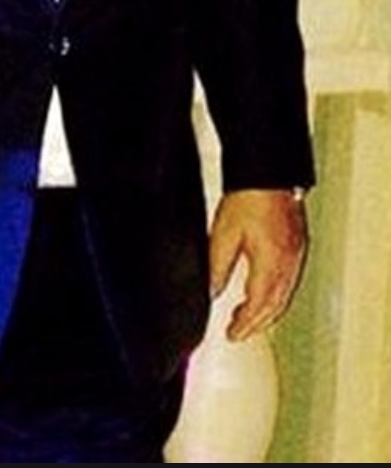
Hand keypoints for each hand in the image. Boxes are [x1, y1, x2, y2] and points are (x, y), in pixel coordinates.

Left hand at [209, 188, 308, 341]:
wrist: (269, 174)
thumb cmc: (247, 198)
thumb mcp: (223, 234)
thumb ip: (218, 266)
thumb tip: (212, 292)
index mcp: (271, 264)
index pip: (258, 306)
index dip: (245, 325)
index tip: (231, 335)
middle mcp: (288, 265)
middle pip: (274, 307)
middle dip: (256, 324)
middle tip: (237, 332)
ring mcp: (296, 257)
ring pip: (283, 297)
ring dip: (266, 312)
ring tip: (245, 317)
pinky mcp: (297, 247)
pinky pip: (288, 283)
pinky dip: (274, 296)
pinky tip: (260, 292)